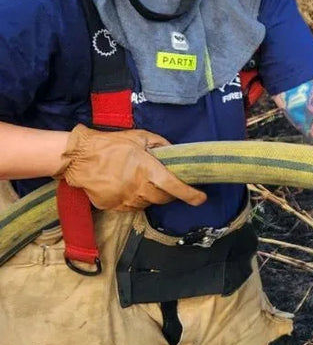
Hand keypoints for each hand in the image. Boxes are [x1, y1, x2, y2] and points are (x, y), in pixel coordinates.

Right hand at [57, 124, 206, 211]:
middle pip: (163, 199)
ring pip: (147, 203)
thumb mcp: (139, 137)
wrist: (79, 157)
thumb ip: (160, 144)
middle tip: (168, 185)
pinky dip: (135, 200)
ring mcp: (125, 199)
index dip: (190, 194)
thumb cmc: (110, 144)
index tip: (201, 198)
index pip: (174, 186)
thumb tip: (174, 151)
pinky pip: (131, 207)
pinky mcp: (113, 205)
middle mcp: (138, 187)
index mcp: (147, 170)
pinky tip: (129, 188)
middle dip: (170, 194)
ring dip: (151, 196)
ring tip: (143, 182)